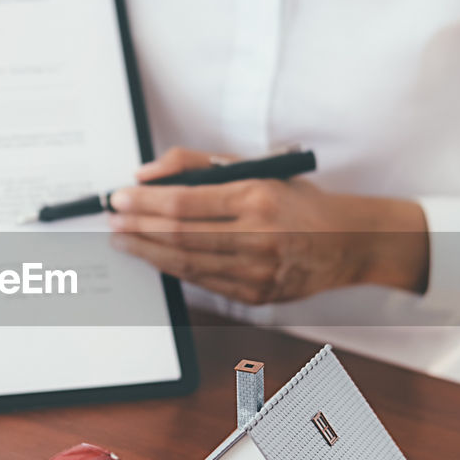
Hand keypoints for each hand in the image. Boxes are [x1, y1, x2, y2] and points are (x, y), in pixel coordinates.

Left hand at [108, 148, 429, 304]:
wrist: (347, 243)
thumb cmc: (297, 202)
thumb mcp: (255, 168)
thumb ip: (198, 164)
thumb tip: (147, 174)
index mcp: (257, 198)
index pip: (185, 201)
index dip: (144, 201)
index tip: (119, 197)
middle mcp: (257, 237)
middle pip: (179, 235)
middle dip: (137, 226)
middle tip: (112, 219)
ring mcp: (257, 271)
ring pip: (186, 263)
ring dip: (146, 252)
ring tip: (123, 240)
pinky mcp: (256, 295)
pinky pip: (202, 283)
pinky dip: (173, 269)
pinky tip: (154, 258)